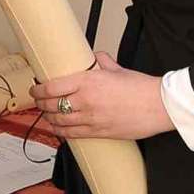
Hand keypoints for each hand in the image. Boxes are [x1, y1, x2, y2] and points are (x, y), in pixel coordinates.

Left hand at [31, 53, 174, 140]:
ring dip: (48, 118)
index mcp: (88, 81)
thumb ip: (102, 63)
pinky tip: (58, 128)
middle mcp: (86, 101)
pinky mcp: (99, 133)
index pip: (52, 87)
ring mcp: (91, 119)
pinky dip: (61, 131)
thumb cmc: (141, 88)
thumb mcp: (118, 69)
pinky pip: (72, 134)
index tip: (35, 88)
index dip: (38, 89)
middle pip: (51, 104)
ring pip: (59, 121)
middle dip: (40, 103)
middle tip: (38, 100)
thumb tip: (94, 58)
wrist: (159, 106)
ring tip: (46, 114)